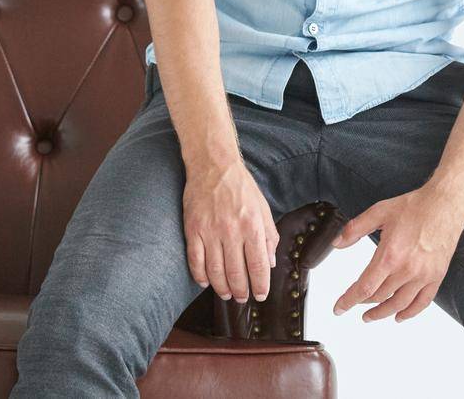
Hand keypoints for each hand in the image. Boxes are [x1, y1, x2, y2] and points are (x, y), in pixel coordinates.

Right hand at [182, 160, 279, 304]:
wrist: (213, 165)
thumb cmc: (240, 187)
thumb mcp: (263, 209)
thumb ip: (269, 236)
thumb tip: (270, 262)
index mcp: (252, 225)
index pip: (258, 265)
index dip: (260, 285)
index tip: (260, 295)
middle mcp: (232, 231)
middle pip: (236, 273)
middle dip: (241, 291)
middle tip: (242, 298)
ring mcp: (210, 231)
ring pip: (215, 271)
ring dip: (222, 288)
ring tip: (226, 294)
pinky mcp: (193, 229)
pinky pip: (195, 260)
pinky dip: (200, 276)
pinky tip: (206, 282)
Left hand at [329, 183, 463, 322]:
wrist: (445, 204)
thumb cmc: (415, 207)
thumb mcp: (379, 212)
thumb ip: (355, 229)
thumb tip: (338, 243)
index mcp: (389, 255)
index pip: (364, 287)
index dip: (348, 301)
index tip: (339, 308)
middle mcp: (406, 269)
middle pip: (379, 297)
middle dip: (363, 304)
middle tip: (355, 305)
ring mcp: (423, 275)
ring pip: (399, 304)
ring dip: (383, 313)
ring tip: (371, 316)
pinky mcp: (436, 276)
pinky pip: (422, 302)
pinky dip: (410, 313)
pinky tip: (400, 316)